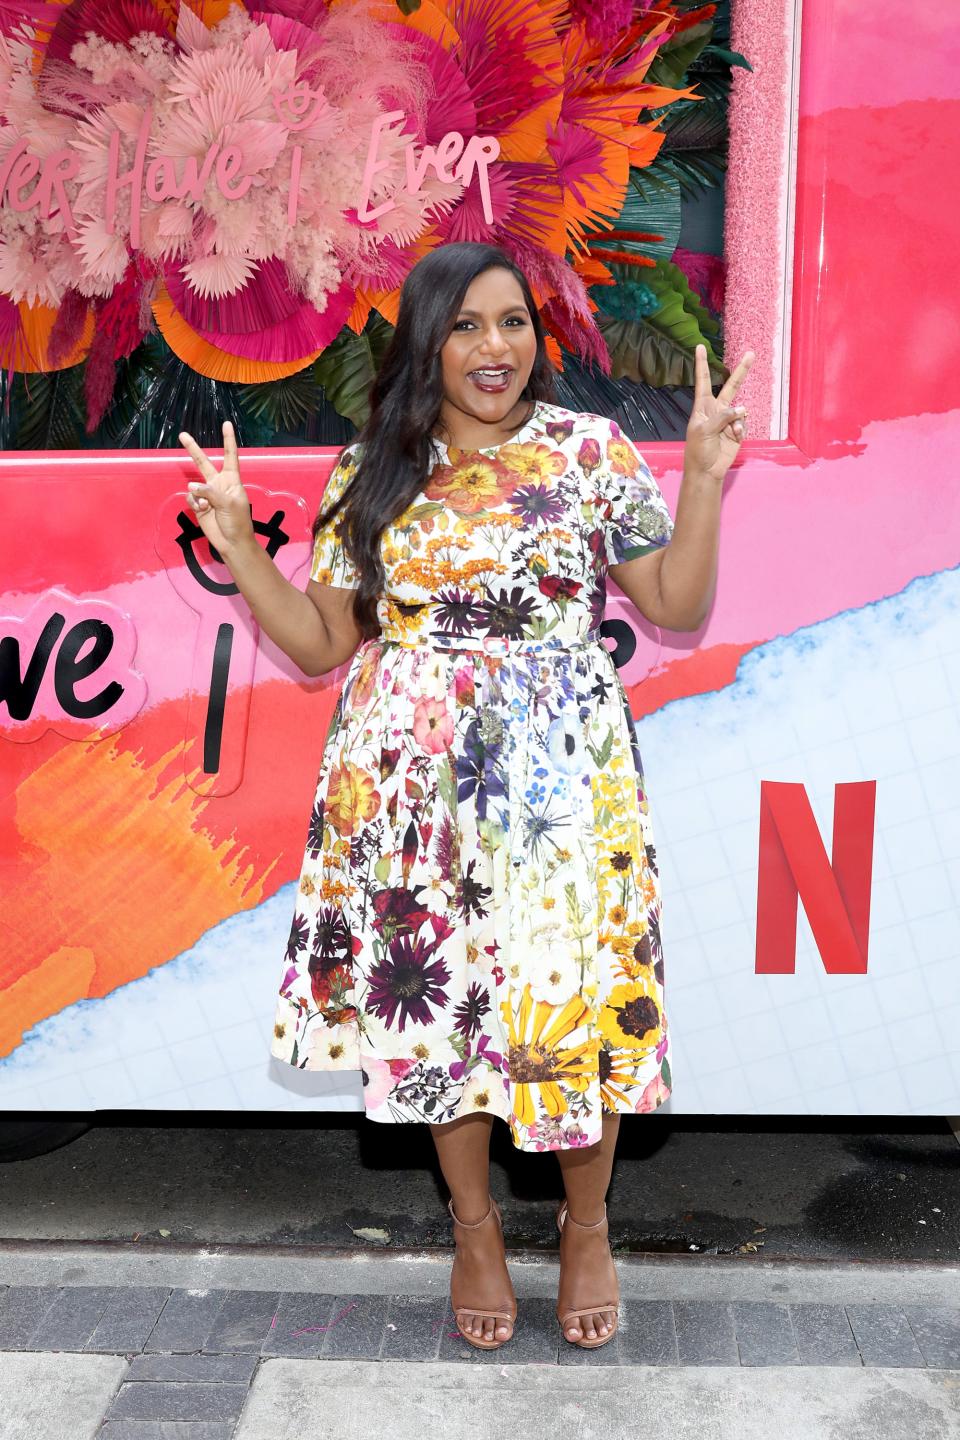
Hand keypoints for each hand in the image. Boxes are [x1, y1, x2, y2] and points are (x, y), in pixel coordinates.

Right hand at [179, 421, 255, 555]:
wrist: (231, 542)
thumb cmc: (238, 522)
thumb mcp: (230, 503)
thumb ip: (211, 491)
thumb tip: (193, 487)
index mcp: (231, 480)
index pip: (230, 456)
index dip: (228, 440)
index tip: (227, 424)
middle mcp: (218, 484)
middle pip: (204, 463)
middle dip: (193, 449)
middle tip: (182, 435)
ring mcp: (207, 494)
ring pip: (194, 485)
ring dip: (198, 495)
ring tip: (208, 507)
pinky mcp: (198, 505)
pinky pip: (190, 498)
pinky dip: (195, 504)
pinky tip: (203, 511)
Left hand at [684, 344, 755, 484]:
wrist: (707, 470)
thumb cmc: (698, 450)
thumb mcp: (703, 431)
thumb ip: (721, 416)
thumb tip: (741, 409)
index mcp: (703, 406)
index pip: (704, 381)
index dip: (702, 364)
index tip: (699, 347)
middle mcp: (717, 409)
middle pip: (731, 386)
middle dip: (742, 371)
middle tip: (751, 354)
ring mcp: (729, 419)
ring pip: (741, 410)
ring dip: (738, 420)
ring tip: (730, 432)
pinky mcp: (738, 430)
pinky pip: (744, 423)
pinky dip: (741, 430)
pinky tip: (734, 437)